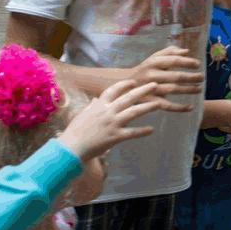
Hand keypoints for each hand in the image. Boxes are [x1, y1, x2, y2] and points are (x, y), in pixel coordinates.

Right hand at [57, 77, 173, 161]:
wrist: (70, 148)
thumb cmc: (74, 132)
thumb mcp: (82, 115)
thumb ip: (91, 107)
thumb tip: (95, 100)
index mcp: (98, 105)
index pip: (113, 90)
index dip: (125, 84)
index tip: (134, 81)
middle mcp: (107, 111)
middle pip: (129, 97)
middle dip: (143, 90)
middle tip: (155, 85)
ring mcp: (112, 123)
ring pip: (134, 111)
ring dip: (148, 107)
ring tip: (160, 103)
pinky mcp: (115, 136)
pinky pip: (133, 132)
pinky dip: (143, 131)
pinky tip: (151, 129)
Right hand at [126, 46, 203, 104]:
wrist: (122, 84)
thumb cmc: (144, 69)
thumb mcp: (153, 58)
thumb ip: (169, 53)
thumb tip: (187, 51)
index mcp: (153, 62)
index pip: (173, 60)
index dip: (187, 62)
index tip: (198, 64)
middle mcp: (151, 74)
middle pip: (175, 76)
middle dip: (191, 77)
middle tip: (202, 78)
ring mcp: (150, 88)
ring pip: (172, 90)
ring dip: (188, 90)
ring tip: (199, 89)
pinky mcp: (149, 101)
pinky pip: (167, 105)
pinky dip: (179, 107)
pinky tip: (190, 107)